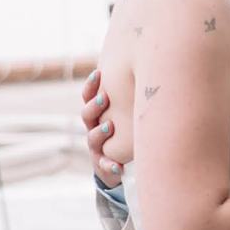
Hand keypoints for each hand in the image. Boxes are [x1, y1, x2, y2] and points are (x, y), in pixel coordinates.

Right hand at [81, 68, 120, 185]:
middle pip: (86, 115)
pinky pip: (104, 166)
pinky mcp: (103, 166)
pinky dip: (110, 166)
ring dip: (100, 132)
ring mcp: (97, 148)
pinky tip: (118, 167)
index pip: (88, 97)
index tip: (98, 73)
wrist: (118, 164)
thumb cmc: (126, 130)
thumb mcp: (126, 111)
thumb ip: (129, 93)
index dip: (91, 86)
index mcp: (97, 114)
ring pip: (92, 139)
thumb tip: (143, 62)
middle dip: (94, 106)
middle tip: (104, 98)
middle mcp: (93, 129)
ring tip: (110, 126)